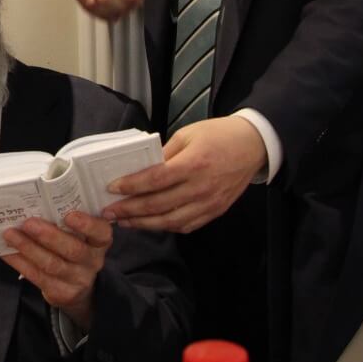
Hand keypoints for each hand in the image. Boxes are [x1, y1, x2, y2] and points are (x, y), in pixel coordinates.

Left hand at [0, 211, 112, 329]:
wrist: (77, 288)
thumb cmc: (73, 249)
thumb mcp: (79, 236)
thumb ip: (65, 222)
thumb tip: (34, 203)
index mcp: (99, 242)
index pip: (101, 232)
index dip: (87, 224)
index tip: (69, 215)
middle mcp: (92, 261)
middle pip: (73, 250)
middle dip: (48, 236)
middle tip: (28, 223)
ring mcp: (77, 279)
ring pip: (51, 264)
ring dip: (28, 247)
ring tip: (10, 234)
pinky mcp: (60, 292)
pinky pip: (37, 276)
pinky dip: (19, 262)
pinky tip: (6, 251)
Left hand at [102, 115, 266, 232]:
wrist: (253, 145)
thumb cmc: (218, 135)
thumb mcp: (187, 134)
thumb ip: (163, 153)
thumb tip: (139, 168)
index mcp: (193, 163)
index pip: (155, 179)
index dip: (132, 186)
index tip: (112, 188)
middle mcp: (201, 187)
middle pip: (159, 204)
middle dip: (130, 210)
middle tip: (108, 212)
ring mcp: (209, 203)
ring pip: (171, 221)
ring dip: (144, 224)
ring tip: (124, 222)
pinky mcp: (215, 211)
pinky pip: (187, 225)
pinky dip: (166, 227)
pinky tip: (151, 224)